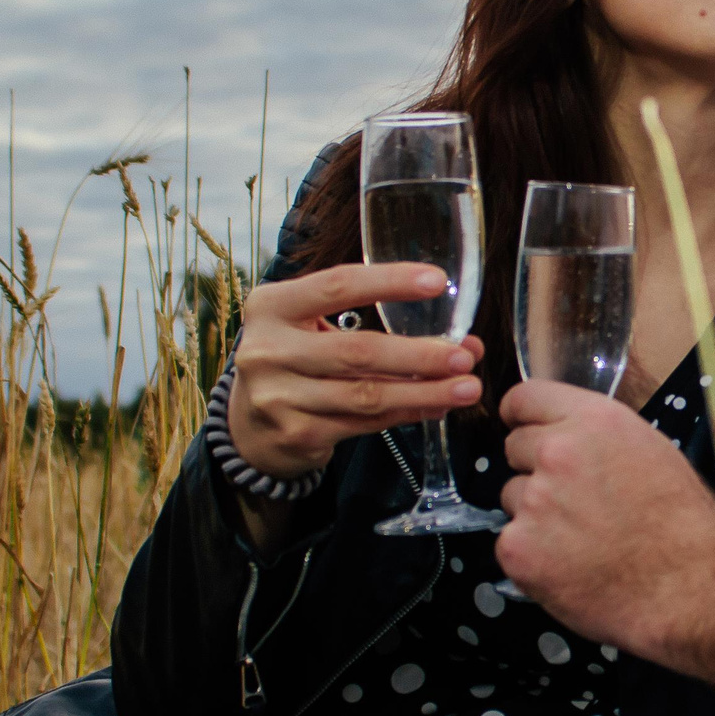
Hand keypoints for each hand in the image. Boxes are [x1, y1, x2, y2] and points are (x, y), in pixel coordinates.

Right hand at [227, 263, 484, 477]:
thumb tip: (461, 338)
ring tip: (466, 387)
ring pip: (366, 395)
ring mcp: (279, 397)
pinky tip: (436, 406)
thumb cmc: (295, 359)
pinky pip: (365, 423)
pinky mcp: (298, 434)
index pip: (337, 285)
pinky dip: (407, 413)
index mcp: (271, 306)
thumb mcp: (310, 325)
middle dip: (419, 355)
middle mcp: (268, 350)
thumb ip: (370, 320)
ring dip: (424, 392)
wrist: (248, 424)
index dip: (389, 282)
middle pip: (357, 350)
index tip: (436, 281)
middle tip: (464, 355)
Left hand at [495, 379, 714, 661]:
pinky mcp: (518, 549)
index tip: (527, 430)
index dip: (524, 418)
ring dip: (535, 514)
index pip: (523, 399)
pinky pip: (511, 542)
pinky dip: (533, 555)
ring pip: (513, 497)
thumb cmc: (681, 524)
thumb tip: (567, 435)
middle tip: (574, 500)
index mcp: (593, 421)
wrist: (687, 589)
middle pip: (514, 448)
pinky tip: (570, 566)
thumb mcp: (651, 452)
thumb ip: (598, 436)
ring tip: (581, 539)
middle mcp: (557, 452)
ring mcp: (534, 501)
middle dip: (535, 469)